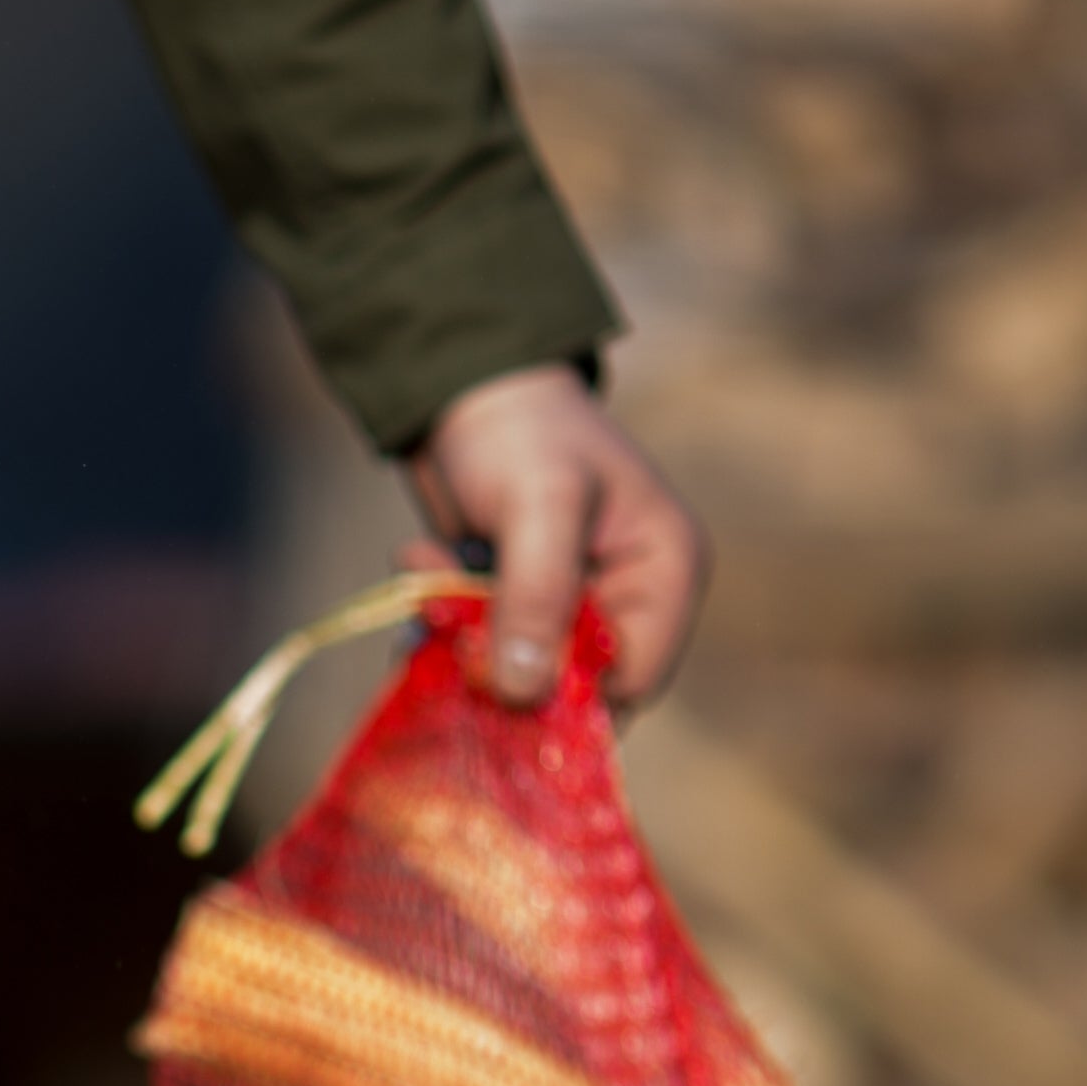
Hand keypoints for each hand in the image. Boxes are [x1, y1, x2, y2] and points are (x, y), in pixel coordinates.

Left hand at [401, 364, 707, 709]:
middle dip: (503, 669)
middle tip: (444, 633)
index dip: (568, 700)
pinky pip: (484, 647)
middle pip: (572, 686)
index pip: (633, 681)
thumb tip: (524, 691)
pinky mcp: (518, 601)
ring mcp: (571, 601)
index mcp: (665, 574)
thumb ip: (537, 596)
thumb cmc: (521, 432)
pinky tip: (421, 566)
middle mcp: (628, 597)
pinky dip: (446, 624)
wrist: (464, 385)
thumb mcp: (538, 506)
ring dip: (463, 642)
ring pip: (519, 672)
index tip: (496, 685)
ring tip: (427, 580)